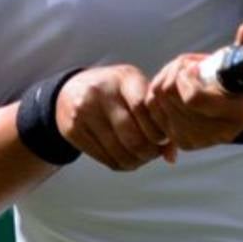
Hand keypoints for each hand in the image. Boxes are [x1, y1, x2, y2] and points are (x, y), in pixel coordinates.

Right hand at [57, 64, 174, 169]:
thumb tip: (171, 157)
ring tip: (141, 158)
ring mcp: (83, 112)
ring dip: (135, 161)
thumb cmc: (115, 91)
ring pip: (118, 151)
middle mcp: (100, 92)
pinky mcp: (73, 130)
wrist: (71, 89)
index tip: (163, 138)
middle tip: (154, 153)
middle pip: (132, 136)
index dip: (157, 130)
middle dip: (149, 152)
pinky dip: (119, 164)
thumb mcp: (136, 91)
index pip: (143, 108)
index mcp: (123, 78)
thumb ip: (157, 117)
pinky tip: (125, 158)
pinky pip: (104, 158)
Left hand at [141, 21, 242, 150]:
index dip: (186, 77)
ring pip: (157, 100)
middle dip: (175, 72)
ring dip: (165, 78)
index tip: (194, 66)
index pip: (193, 98)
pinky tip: (173, 86)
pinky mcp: (178, 140)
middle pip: (170, 96)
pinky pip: (152, 108)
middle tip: (186, 65)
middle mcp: (216, 132)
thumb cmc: (239, 82)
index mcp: (237, 114)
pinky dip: (157, 91)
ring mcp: (195, 139)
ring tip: (181, 73)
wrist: (234, 113)